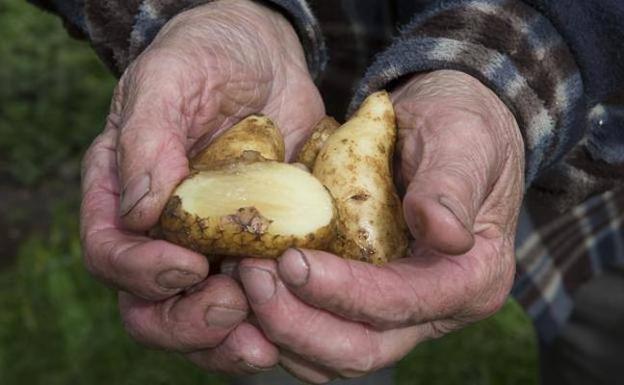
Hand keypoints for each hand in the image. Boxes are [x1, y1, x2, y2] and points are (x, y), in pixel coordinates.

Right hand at [80, 0, 323, 373]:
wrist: (265, 58)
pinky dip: (276, 318)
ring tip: (267, 337)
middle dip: (188, 321)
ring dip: (232, 339)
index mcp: (123, 195)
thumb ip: (148, 139)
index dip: (140, 273)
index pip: (111, 254)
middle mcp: (161, 232)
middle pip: (152, 307)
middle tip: (233, 308)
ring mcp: (211, 245)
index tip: (187, 266)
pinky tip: (303, 314)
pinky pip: (260, 300)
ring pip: (206, 318)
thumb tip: (141, 211)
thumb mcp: (171, 80)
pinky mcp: (258, 248)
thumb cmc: (207, 57)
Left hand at [238, 70, 524, 382]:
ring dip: (278, 326)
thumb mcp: (463, 142)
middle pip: (361, 348)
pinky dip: (277, 320)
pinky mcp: (362, 301)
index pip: (404, 303)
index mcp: (471, 278)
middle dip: (298, 322)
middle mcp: (433, 309)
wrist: (441, 122)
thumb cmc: (458, 127)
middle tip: (250, 274)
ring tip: (240, 274)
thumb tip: (448, 235)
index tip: (292, 260)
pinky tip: (246, 284)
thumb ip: (452, 187)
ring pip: (330, 354)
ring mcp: (395, 312)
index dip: (345, 292)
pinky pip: (315, 332)